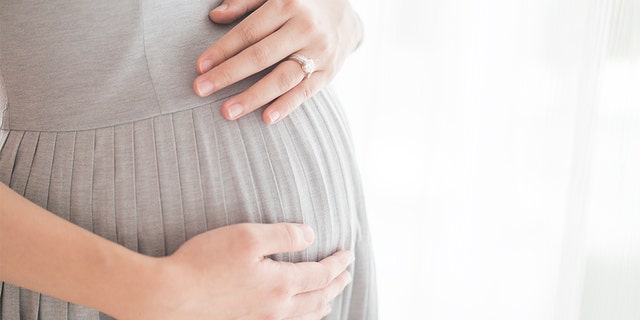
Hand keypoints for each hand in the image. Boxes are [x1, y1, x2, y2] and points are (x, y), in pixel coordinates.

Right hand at [142, 223, 353, 319]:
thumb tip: (311, 235)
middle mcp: (277, 307)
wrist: (169, 298)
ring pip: (305, 316)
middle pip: (319, 297)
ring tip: (331, 298)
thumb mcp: (248, 236)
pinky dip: (303, 317)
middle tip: (347, 274)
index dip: (338, 263)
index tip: (348, 253)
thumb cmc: (205, 262)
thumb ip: (284, 235)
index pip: (321, 274)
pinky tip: (297, 314)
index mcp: (281, 283)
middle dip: (337, 284)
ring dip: (323, 303)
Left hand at [193, 0, 362, 123]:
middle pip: (261, 55)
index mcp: (286, 4)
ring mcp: (319, 52)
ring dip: (253, 96)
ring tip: (227, 111)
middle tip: (200, 90)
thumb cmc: (301, 4)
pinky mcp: (329, 72)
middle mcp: (304, 28)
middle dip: (228, 74)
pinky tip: (266, 118)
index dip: (222, 50)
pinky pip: (305, 92)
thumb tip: (215, 16)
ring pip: (282, 77)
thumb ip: (244, 2)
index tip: (200, 67)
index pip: (248, 31)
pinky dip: (286, 106)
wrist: (346, 15)